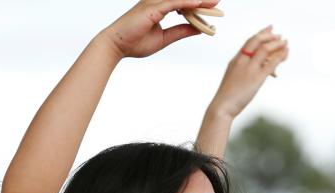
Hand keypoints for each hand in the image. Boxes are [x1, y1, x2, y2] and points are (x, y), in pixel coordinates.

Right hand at [101, 0, 218, 59]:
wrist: (116, 46)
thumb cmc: (135, 42)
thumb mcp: (164, 38)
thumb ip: (180, 31)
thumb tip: (198, 29)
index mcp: (159, 7)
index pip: (183, 3)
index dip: (198, 4)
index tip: (213, 6)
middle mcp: (157, 2)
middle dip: (201, 0)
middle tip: (218, 1)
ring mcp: (154, 3)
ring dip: (198, 0)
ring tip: (214, 2)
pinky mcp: (152, 9)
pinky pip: (173, 3)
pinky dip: (187, 3)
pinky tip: (199, 3)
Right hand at [208, 26, 288, 119]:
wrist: (222, 107)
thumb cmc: (228, 97)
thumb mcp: (234, 80)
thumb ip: (244, 72)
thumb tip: (257, 72)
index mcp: (235, 61)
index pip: (249, 42)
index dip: (261, 34)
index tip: (270, 29)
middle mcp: (242, 61)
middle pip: (257, 41)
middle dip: (270, 36)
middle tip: (280, 36)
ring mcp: (249, 69)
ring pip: (265, 49)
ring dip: (277, 44)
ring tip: (286, 44)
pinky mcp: (256, 78)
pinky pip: (271, 63)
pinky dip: (280, 56)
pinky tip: (286, 53)